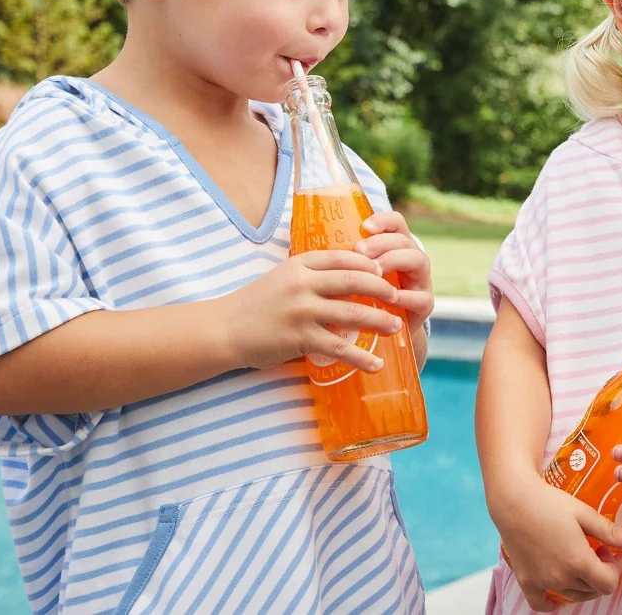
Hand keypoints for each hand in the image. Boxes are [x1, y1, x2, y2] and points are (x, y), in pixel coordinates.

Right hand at [223, 250, 403, 371]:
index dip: (367, 263)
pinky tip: (376, 364)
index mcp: (299, 265)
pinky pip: (338, 348)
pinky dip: (360, 357)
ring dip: (378, 321)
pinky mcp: (300, 338)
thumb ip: (309, 277)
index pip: (341, 257)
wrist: (224, 329)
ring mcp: (302, 310)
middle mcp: (303, 283)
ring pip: (352, 313)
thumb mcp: (281, 278)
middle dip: (381, 289)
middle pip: (353, 280)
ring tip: (397, 327)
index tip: (384, 271)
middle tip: (397, 297)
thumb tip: (344, 281)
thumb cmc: (255, 304)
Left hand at [356, 210, 434, 335]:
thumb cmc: (361, 296)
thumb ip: (344, 260)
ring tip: (374, 271)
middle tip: (360, 250)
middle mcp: (411, 258)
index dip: (383, 221)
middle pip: (404, 239)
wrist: (381, 331)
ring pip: (418, 259)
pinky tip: (389, 299)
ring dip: (394, 261)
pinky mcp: (425, 304)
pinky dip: (405, 297)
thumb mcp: (354, 274)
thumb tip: (308, 239)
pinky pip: (421, 297)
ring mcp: (421, 280)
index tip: (364, 227)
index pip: (395, 223)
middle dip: (382, 242)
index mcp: (395, 246)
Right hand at [491, 476, 621, 610]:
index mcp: (579, 562)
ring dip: (581, 583)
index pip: (609, 584)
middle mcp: (561, 578)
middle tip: (593, 549)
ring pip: (573, 596)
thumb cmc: (550, 502)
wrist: (514, 499)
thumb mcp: (585, 514)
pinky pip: (541, 605)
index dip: (614, 569)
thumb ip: (612, 533)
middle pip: (592, 590)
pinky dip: (552, 603)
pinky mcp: (526, 581)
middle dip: (599, 572)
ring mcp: (542, 582)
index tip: (608, 551)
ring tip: (576, 557)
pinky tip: (557, 591)